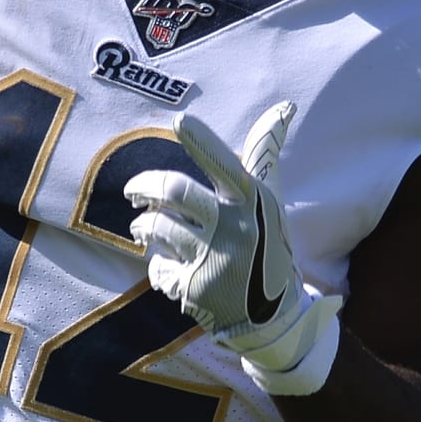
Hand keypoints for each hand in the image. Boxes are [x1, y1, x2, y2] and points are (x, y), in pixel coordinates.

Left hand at [126, 101, 340, 393]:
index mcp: (252, 201)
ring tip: (148, 227)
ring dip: (144, 225)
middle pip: (174, 190)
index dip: (202, 141)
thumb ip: (265, 154)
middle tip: (134, 191)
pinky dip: (158, 265)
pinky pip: (156, 267)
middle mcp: (235, 227)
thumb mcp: (271, 200)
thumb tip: (285, 106)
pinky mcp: (194, 290)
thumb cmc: (267, 243)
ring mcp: (214, 259)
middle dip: (144, 185)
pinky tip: (172, 268)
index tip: (180, 118)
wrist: (272, 315)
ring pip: (156, 226)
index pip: (225, 163)